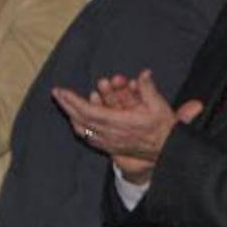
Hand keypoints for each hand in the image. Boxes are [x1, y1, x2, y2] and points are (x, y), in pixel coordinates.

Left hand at [52, 70, 202, 182]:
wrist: (168, 152)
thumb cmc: (164, 129)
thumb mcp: (160, 106)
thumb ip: (148, 89)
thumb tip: (144, 74)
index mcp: (120, 123)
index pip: (89, 111)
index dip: (73, 101)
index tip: (60, 90)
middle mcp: (111, 134)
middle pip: (81, 120)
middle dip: (67, 105)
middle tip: (57, 93)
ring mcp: (109, 142)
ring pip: (83, 130)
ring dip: (72, 116)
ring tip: (65, 105)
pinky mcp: (111, 148)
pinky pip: (89, 138)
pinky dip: (80, 127)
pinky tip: (77, 121)